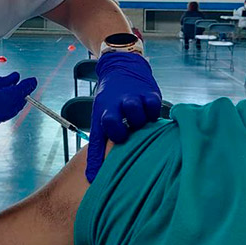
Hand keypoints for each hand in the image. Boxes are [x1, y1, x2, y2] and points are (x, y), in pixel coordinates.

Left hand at [86, 52, 161, 182]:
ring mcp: (133, 97)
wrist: (120, 67)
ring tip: (141, 125)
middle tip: (128, 135)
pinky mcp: (149, 93)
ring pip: (136, 111)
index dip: (106, 147)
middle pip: (117, 119)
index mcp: (104, 111)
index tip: (110, 157)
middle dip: (123, 130)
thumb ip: (97, 148)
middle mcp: (118, 103)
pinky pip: (154, 105)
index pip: (102, 130)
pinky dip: (154, 113)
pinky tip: (151, 117)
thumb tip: (91, 177)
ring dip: (140, 121)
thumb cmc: (110, 100)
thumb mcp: (100, 119)